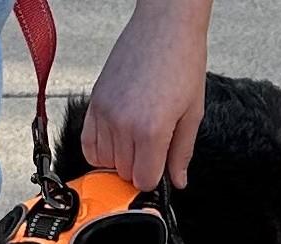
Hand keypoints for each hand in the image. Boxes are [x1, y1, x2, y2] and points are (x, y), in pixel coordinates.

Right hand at [81, 0, 210, 190]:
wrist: (164, 25)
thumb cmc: (182, 60)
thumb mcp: (192, 113)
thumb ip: (182, 153)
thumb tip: (178, 181)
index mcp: (151, 130)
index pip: (144, 181)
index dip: (154, 177)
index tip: (160, 166)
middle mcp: (124, 125)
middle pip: (125, 173)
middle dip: (139, 166)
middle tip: (152, 147)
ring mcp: (105, 114)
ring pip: (105, 162)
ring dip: (120, 158)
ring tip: (135, 138)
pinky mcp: (95, 103)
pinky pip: (88, 144)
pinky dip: (100, 149)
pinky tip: (116, 138)